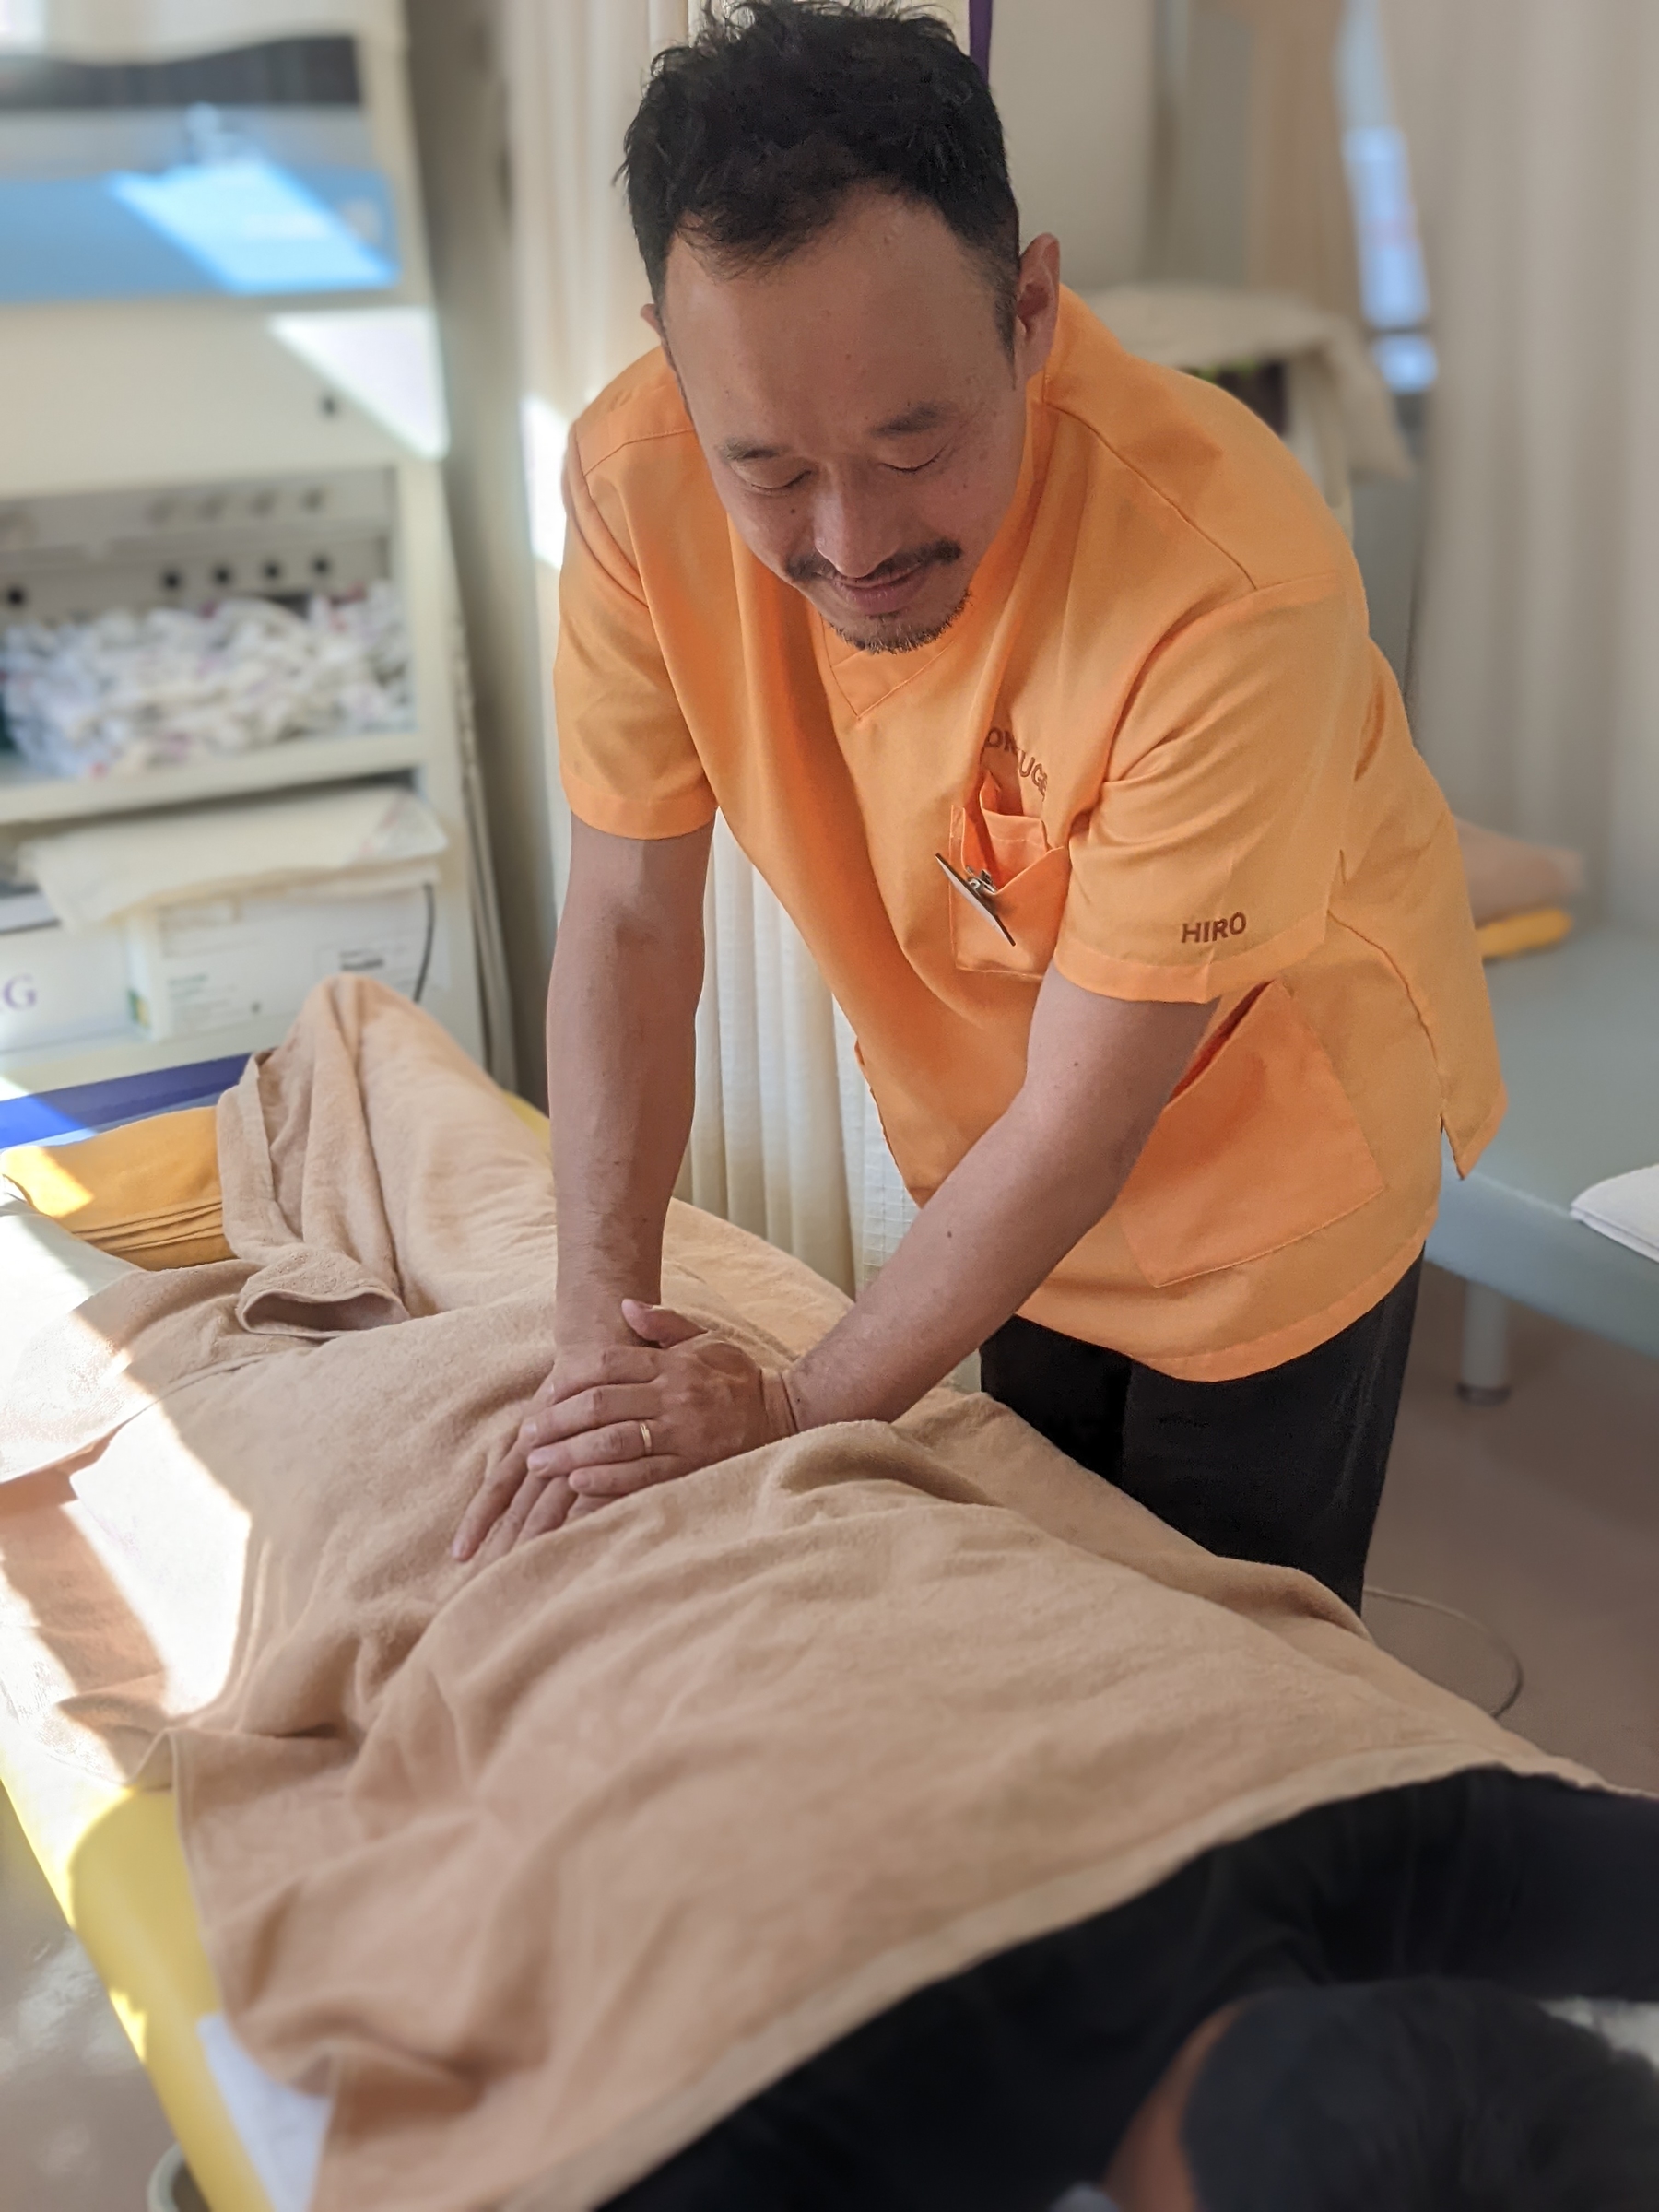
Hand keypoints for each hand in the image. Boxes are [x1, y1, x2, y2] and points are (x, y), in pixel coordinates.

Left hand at [452, 1300, 797, 1561]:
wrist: (786, 1414)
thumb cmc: (738, 1378)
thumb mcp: (706, 1340)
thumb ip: (664, 1324)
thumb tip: (624, 1306)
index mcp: (673, 1364)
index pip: (609, 1365)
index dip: (569, 1380)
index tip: (543, 1395)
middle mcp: (675, 1396)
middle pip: (602, 1405)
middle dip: (558, 1421)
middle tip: (527, 1436)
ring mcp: (684, 1434)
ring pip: (616, 1442)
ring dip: (572, 1452)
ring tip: (539, 1463)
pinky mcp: (693, 1467)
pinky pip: (643, 1476)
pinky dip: (607, 1480)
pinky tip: (578, 1483)